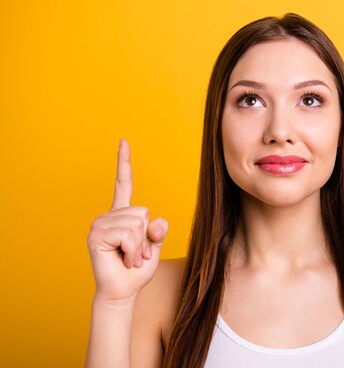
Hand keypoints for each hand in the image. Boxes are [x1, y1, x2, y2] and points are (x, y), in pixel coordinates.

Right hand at [87, 139, 168, 303]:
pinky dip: (132, 250)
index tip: (123, 141)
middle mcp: (109, 216)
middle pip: (143, 212)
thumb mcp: (154, 246)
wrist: (123, 291)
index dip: (124, 162)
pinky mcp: (96, 236)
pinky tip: (123, 259)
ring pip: (137, 224)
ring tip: (129, 257)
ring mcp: (100, 224)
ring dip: (139, 246)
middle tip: (135, 254)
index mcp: (123, 214)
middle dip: (146, 237)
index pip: (124, 183)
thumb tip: (157, 221)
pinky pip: (128, 234)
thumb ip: (158, 230)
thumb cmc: (137, 269)